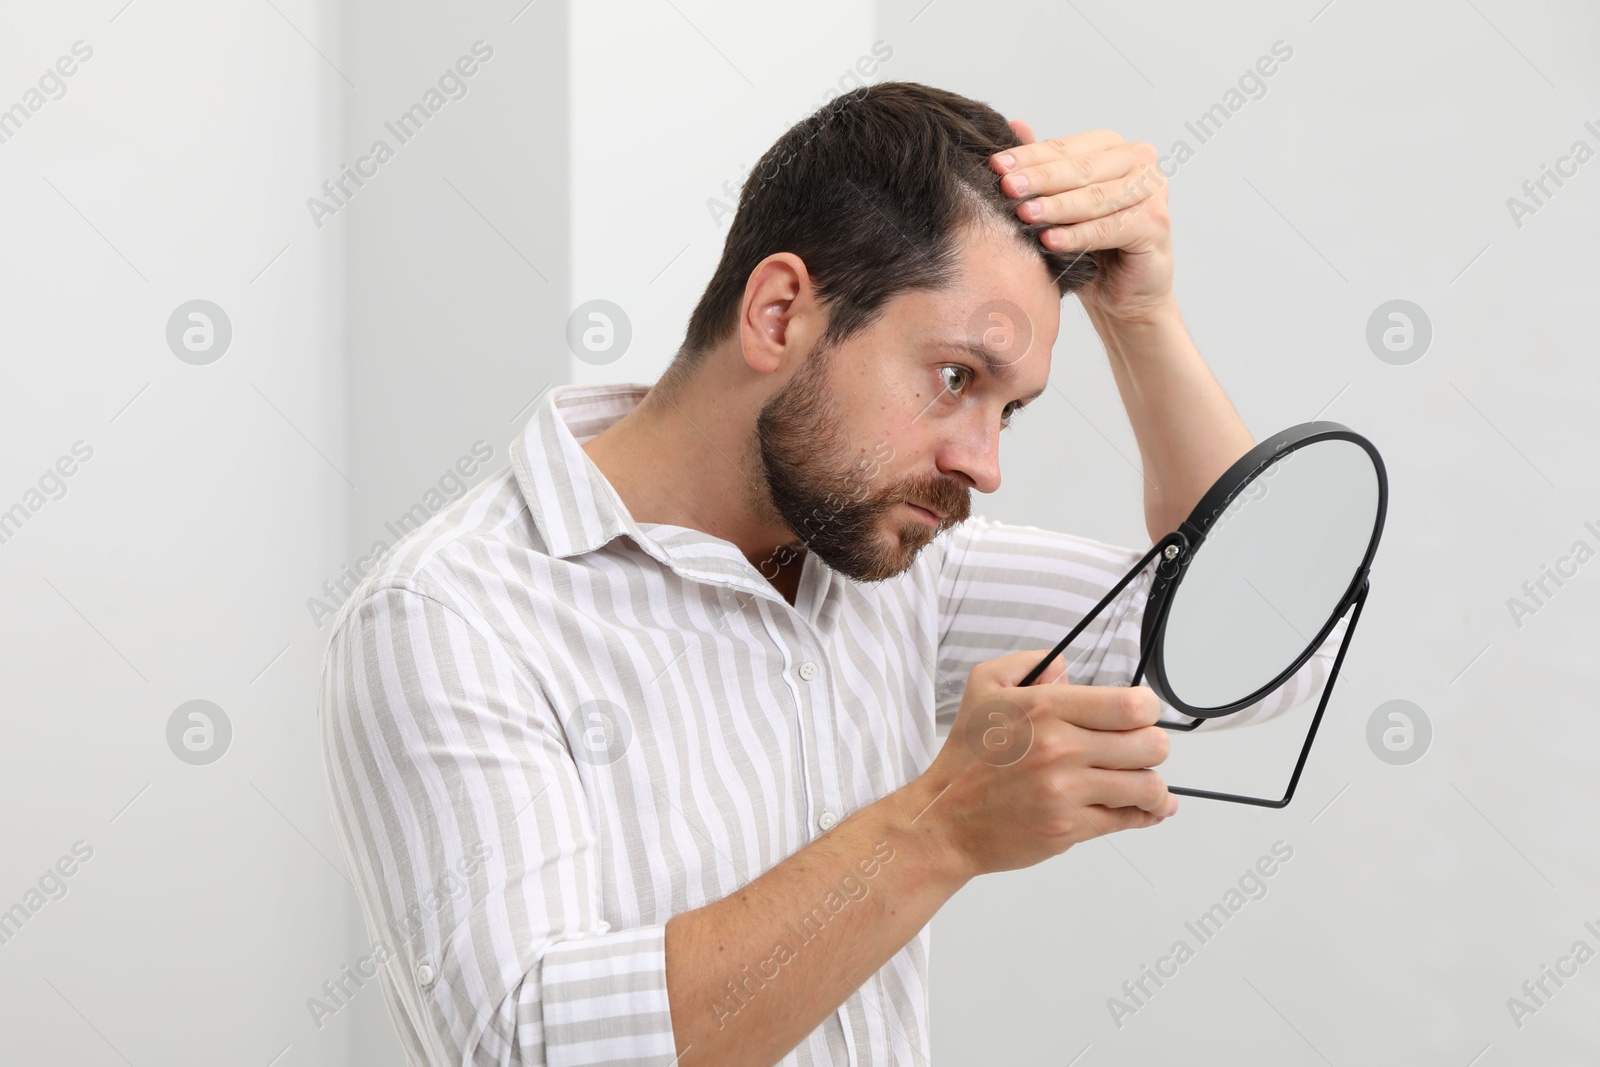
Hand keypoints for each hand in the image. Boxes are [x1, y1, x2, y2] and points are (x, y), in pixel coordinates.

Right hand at [917, 648, 1176, 880]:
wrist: (945, 819)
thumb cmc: (967, 757)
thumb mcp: (983, 687)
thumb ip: (1029, 664)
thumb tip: (1068, 670)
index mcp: (1044, 709)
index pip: (1131, 705)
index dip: (1147, 708)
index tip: (1141, 714)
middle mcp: (1059, 749)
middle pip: (1149, 745)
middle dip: (1153, 746)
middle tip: (1141, 749)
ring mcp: (1065, 791)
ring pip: (1146, 786)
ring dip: (1152, 785)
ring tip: (1145, 783)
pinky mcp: (1068, 828)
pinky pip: (1127, 820)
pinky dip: (1144, 815)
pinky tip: (1147, 810)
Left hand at [990, 120, 1173, 322]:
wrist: (1123, 293)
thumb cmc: (1090, 246)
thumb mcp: (1061, 204)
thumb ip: (1042, 168)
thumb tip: (1014, 125)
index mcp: (1114, 148)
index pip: (1066, 149)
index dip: (1030, 156)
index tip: (996, 165)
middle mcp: (1139, 162)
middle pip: (1081, 169)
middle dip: (1040, 179)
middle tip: (1007, 188)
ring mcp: (1153, 190)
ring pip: (1095, 198)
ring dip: (1057, 207)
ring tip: (1024, 214)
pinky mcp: (1156, 223)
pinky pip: (1109, 228)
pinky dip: (1077, 235)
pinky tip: (1050, 241)